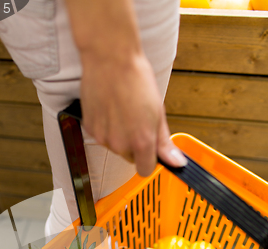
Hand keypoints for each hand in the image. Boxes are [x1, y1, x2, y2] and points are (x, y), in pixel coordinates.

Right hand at [64, 0, 186, 176]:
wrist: (111, 59)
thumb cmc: (136, 79)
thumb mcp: (158, 112)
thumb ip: (164, 143)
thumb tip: (176, 162)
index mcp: (141, 141)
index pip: (145, 170)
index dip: (149, 160)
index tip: (150, 151)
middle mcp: (121, 144)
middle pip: (129, 157)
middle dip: (134, 145)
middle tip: (136, 120)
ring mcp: (103, 137)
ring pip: (115, 146)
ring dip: (119, 135)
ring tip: (122, 110)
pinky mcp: (90, 128)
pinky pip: (101, 135)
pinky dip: (106, 126)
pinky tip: (110, 108)